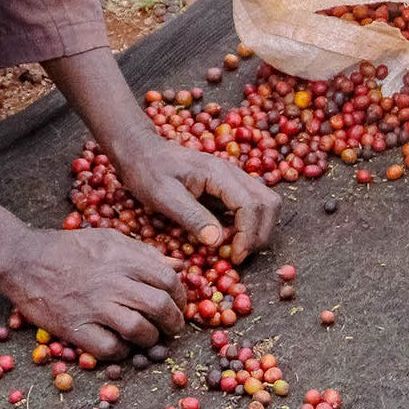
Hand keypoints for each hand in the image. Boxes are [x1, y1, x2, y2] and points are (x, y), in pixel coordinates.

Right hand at [0, 227, 185, 358]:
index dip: (180, 295)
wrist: (25, 259)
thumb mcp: (109, 238)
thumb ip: (144, 252)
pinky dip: (122, 352)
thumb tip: (178, 265)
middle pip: (159, 306)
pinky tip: (121, 345)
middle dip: (173, 321)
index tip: (178, 304)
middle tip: (171, 327)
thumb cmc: (68, 247)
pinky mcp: (77, 328)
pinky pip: (111, 349)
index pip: (168, 279)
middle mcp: (113, 281)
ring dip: (151, 339)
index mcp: (123, 257)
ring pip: (140, 330)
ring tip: (149, 338)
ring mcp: (95, 306)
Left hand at [115, 140, 279, 263]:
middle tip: (237, 255)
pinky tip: (227, 236)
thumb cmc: (148, 172)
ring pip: (265, 202)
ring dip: (257, 229)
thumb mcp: (164, 196)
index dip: (248, 235)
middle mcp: (231, 172)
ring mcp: (231, 178)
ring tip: (234, 248)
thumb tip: (218, 242)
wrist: (139, 151)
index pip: (251, 205)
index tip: (233, 257)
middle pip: (268, 203)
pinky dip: (249, 223)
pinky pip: (251, 204)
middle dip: (259, 234)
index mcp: (218, 173)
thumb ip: (192, 217)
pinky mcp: (227, 186)